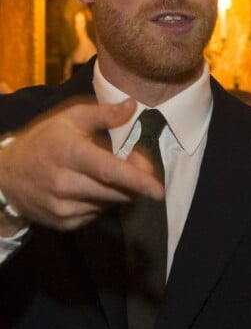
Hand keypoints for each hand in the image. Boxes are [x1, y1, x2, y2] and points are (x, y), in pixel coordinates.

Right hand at [0, 98, 163, 233]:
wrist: (5, 176)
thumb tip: (133, 106)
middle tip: (138, 163)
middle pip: (114, 190)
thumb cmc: (44, 140)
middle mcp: (64, 184)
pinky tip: (94, 186)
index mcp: (68, 153)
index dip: (136, 180)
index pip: (108, 170)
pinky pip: (97, 214)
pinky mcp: (63, 223)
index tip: (158, 189)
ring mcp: (62, 207)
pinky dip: (104, 200)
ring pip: (109, 203)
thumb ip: (104, 113)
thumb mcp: (70, 118)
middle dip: (135, 180)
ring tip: (110, 171)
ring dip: (120, 189)